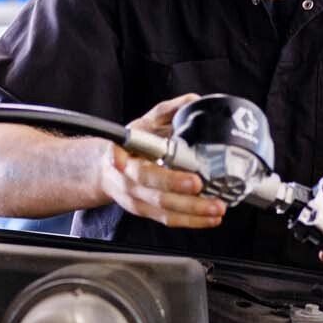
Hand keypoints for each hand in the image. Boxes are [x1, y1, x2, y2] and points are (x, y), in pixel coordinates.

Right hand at [98, 94, 225, 228]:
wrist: (105, 171)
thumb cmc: (129, 146)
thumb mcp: (145, 123)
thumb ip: (169, 111)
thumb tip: (194, 101)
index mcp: (127, 157)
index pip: (137, 166)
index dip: (160, 175)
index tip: (183, 173)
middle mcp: (129, 182)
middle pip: (156, 192)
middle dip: (184, 194)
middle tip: (205, 191)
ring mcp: (137, 200)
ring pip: (165, 210)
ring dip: (193, 212)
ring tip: (217, 209)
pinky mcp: (147, 212)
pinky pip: (169, 220)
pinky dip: (192, 222)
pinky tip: (210, 219)